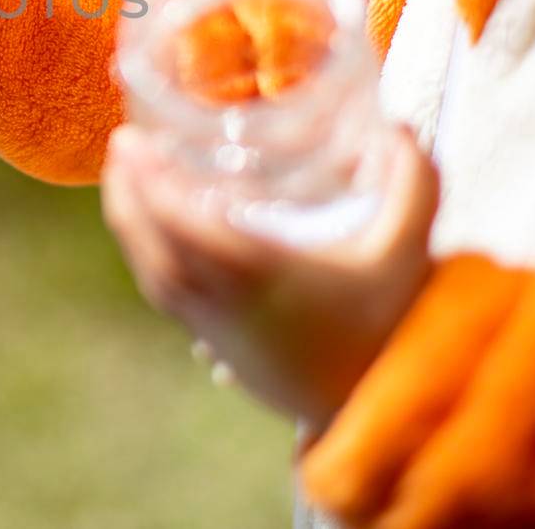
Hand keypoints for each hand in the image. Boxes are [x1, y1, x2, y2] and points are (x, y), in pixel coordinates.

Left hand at [101, 122, 438, 429]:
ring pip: (150, 272)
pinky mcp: (216, 344)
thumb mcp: (408, 248)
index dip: (148, 181)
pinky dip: (144, 254)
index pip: (183, 224)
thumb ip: (414, 183)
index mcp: (260, 274)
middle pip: (151, 247)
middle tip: (121, 146)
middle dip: (126, 192)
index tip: (129, 140)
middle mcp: (224, 303)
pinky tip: (148, 229)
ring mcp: (215, 328)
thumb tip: (399, 126)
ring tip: (125, 178)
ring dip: (129, 222)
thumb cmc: (390, 324)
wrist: (382, 408)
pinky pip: (162, 293)